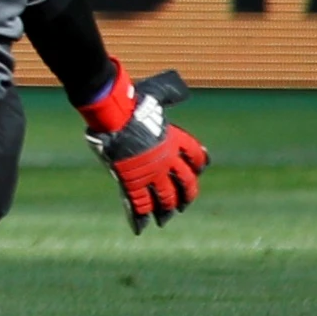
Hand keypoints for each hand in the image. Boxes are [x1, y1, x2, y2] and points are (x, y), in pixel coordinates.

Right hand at [83, 67, 209, 233]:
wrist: (115, 114)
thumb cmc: (132, 103)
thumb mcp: (155, 96)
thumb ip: (168, 93)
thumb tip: (180, 87)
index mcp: (174, 141)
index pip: (195, 155)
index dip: (199, 162)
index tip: (201, 167)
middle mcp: (167, 161)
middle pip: (185, 183)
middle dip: (186, 195)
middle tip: (184, 203)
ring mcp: (150, 173)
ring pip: (164, 197)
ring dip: (166, 209)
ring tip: (166, 217)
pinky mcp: (132, 181)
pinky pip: (138, 203)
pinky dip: (139, 217)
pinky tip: (141, 228)